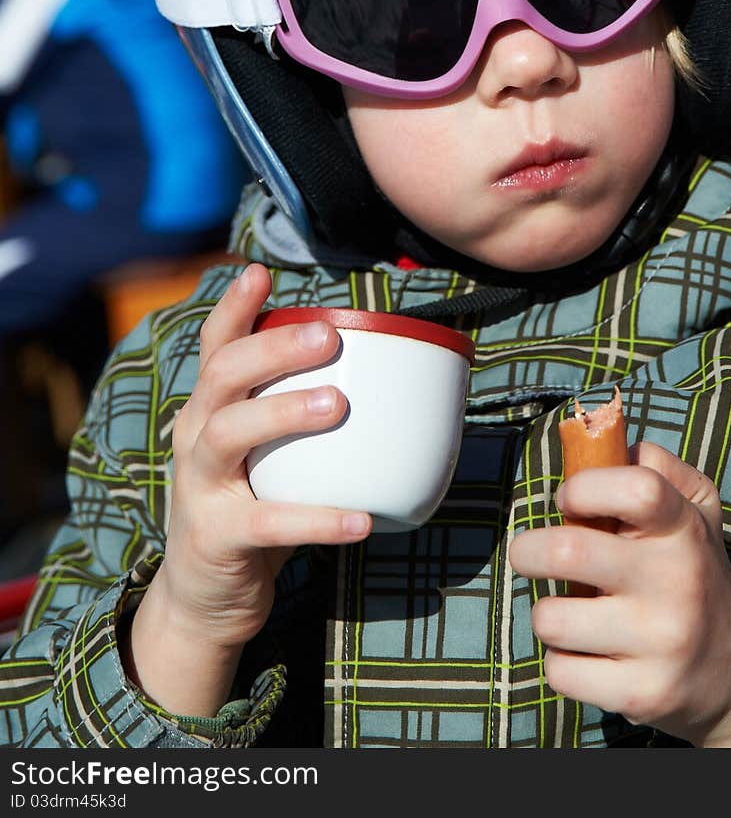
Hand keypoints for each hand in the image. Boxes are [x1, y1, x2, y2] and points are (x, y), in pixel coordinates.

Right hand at [124, 263, 371, 714]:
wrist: (205, 598)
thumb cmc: (253, 505)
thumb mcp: (268, 453)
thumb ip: (305, 415)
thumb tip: (397, 375)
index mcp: (209, 409)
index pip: (215, 346)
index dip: (233, 307)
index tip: (258, 271)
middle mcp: (195, 437)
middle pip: (222, 375)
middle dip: (273, 348)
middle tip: (327, 337)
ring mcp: (199, 487)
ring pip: (230, 434)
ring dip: (284, 412)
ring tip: (337, 404)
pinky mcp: (217, 537)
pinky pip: (268, 522)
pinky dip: (318, 519)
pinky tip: (361, 518)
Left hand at [508, 442, 730, 746]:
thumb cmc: (695, 574)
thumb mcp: (696, 510)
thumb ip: (657, 466)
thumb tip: (606, 440)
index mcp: (683, 530)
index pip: (636, 487)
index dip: (585, 486)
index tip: (568, 500)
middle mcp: (676, 584)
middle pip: (568, 550)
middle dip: (528, 551)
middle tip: (530, 555)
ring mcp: (659, 643)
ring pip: (552, 618)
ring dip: (548, 614)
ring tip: (573, 612)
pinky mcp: (641, 695)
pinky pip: (560, 672)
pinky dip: (562, 662)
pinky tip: (589, 655)